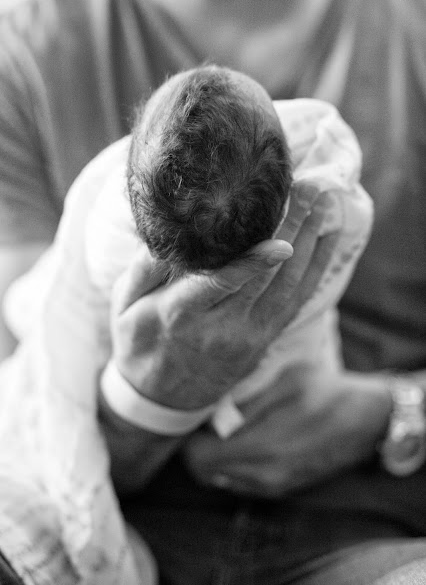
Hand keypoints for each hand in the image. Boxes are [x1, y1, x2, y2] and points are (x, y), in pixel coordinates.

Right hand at [110, 180, 337, 409]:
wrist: (162, 397)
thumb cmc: (140, 344)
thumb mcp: (124, 307)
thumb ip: (142, 269)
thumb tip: (165, 236)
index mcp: (180, 314)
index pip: (221, 284)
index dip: (253, 263)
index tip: (281, 240)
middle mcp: (221, 326)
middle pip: (266, 279)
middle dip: (294, 232)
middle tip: (314, 191)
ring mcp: (248, 335)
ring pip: (289, 288)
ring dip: (312, 245)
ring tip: (326, 206)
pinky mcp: (264, 339)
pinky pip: (296, 303)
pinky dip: (316, 270)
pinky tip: (327, 242)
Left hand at [184, 370, 390, 496]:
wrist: (366, 419)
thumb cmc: (325, 391)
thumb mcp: (284, 381)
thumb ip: (246, 403)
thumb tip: (212, 416)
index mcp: (263, 447)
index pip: (199, 459)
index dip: (188, 438)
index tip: (192, 417)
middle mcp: (265, 476)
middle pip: (205, 473)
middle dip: (197, 448)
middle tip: (203, 421)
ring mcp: (275, 486)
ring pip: (221, 480)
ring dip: (213, 457)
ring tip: (222, 428)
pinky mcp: (283, 487)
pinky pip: (241, 482)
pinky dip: (232, 464)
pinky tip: (243, 439)